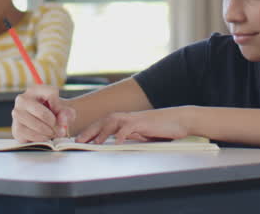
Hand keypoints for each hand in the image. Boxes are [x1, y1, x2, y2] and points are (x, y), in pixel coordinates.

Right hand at [11, 85, 76, 142]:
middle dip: (54, 123)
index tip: (60, 112)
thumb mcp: (64, 110)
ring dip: (48, 132)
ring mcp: (16, 114)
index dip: (59, 106)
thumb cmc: (54, 114)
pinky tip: (45, 137)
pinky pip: (29, 135)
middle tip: (58, 127)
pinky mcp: (15, 128)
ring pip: (36, 125)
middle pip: (43, 113)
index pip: (52, 93)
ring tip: (52, 132)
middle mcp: (22, 99)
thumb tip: (62, 122)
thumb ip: (67, 113)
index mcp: (35, 90)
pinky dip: (40, 138)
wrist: (44, 124)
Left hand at [76, 107, 192, 144]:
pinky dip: (121, 134)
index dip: (91, 130)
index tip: (79, 140)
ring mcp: (135, 118)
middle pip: (104, 120)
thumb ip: (131, 136)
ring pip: (113, 121)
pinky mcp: (144, 122)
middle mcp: (128, 117)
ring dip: (101, 132)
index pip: (104, 123)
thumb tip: (118, 143)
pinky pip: (129, 127)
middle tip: (78, 141)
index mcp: (127, 120)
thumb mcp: (144, 134)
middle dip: (89, 130)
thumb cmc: (164, 128)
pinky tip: (115, 143)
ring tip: (92, 142)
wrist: (181, 120)